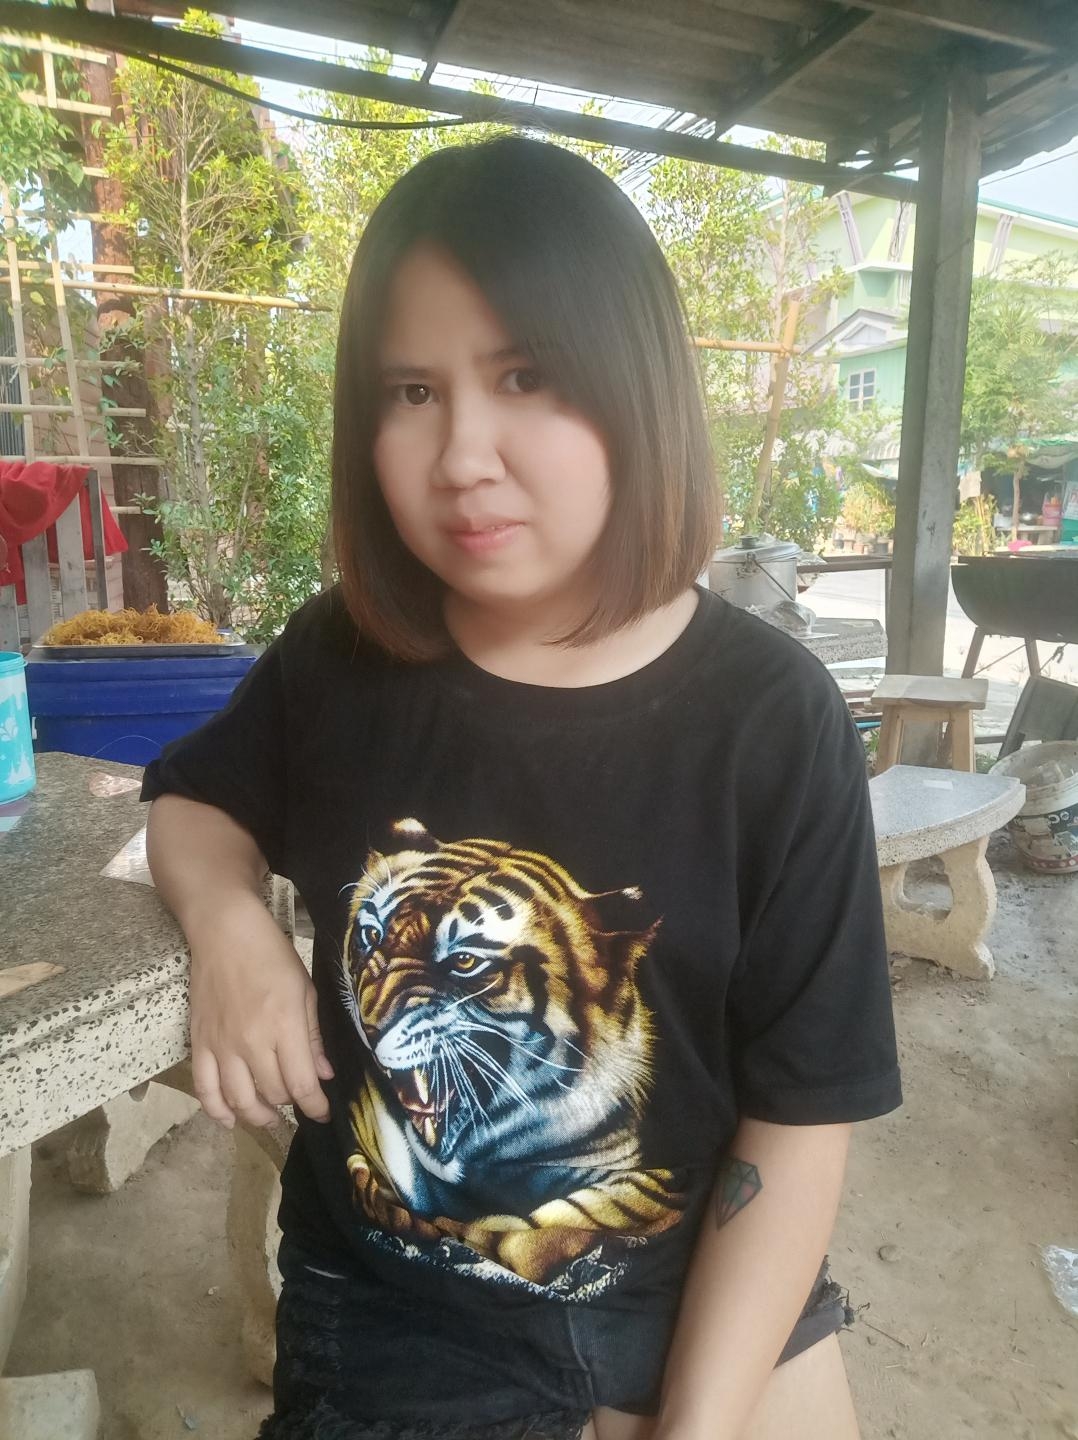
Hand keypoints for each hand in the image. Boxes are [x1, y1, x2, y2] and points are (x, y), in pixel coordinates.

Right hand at [187, 890, 333, 1128]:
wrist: (225, 932)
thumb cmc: (272, 954)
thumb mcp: (305, 990)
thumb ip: (312, 1036)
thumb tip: (323, 1074)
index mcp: (284, 1026)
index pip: (301, 1084)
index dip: (316, 1106)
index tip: (324, 1114)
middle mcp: (251, 1042)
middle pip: (273, 1093)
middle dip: (291, 1104)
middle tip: (299, 1101)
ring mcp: (221, 1045)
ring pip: (239, 1099)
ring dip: (257, 1116)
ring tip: (270, 1118)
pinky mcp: (198, 1042)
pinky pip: (204, 1088)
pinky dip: (216, 1110)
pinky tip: (228, 1120)